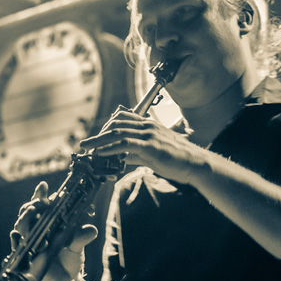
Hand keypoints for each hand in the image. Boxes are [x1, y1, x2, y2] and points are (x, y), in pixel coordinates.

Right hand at [11, 181, 96, 280]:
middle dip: (32, 203)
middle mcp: (36, 229)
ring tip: (33, 211)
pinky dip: (19, 240)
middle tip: (40, 201)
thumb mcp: (78, 245)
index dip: (40, 194)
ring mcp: (29, 241)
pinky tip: (21, 235)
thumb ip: (83, 235)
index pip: (41, 203)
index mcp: (48, 221)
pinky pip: (16, 245)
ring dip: (25, 217)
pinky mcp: (24, 256)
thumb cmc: (70, 258)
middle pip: (27, 211)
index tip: (44, 186)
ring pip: (20, 225)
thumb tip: (91, 229)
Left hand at [78, 110, 205, 184]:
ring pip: (117, 133)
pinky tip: (101, 153)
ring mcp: (148, 135)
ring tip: (87, 148)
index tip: (96, 137)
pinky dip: (110, 148)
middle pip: (115, 124)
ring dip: (99, 141)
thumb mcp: (153, 153)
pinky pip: (125, 145)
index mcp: (148, 124)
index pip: (122, 118)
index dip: (106, 126)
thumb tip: (122, 158)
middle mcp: (147, 126)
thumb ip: (137, 153)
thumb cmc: (177, 159)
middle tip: (86, 144)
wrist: (194, 163)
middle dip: (98, 134)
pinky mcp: (150, 146)